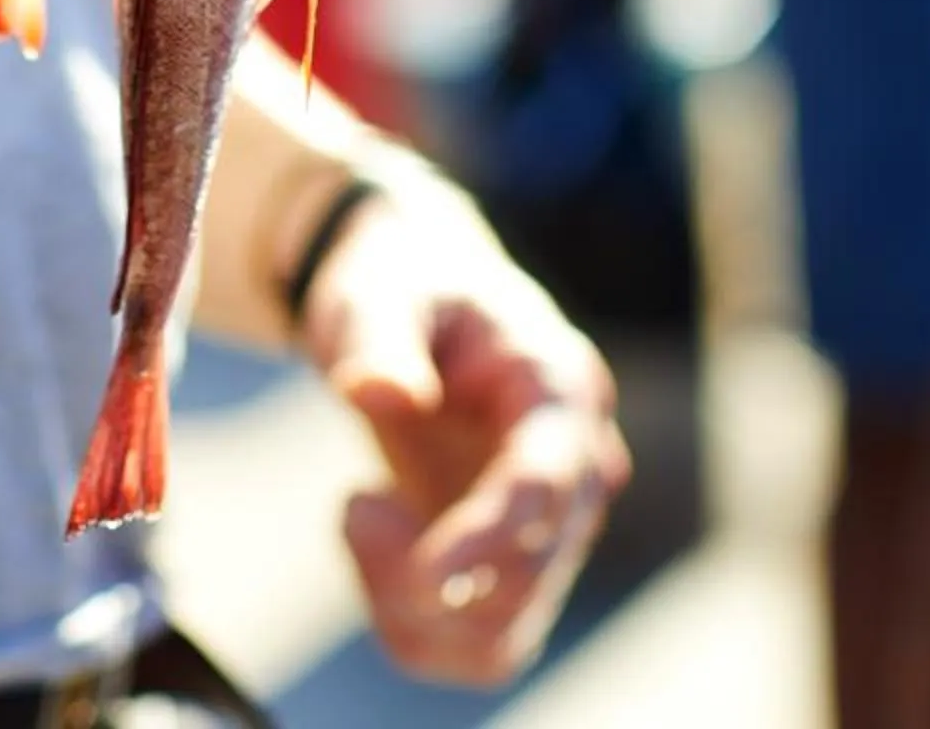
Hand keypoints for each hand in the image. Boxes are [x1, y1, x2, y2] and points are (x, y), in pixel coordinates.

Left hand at [296, 180, 627, 685]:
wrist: (406, 304)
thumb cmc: (398, 284)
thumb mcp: (377, 291)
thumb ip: (379, 337)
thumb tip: (383, 391)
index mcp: (558, 385)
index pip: (543, 483)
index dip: (487, 538)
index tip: (422, 575)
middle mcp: (576, 465)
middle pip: (525, 572)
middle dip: (422, 573)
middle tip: (353, 506)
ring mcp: (552, 526)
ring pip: (502, 632)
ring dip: (412, 611)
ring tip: (360, 515)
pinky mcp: (516, 567)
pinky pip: (479, 645)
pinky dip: (413, 627)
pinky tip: (374, 544)